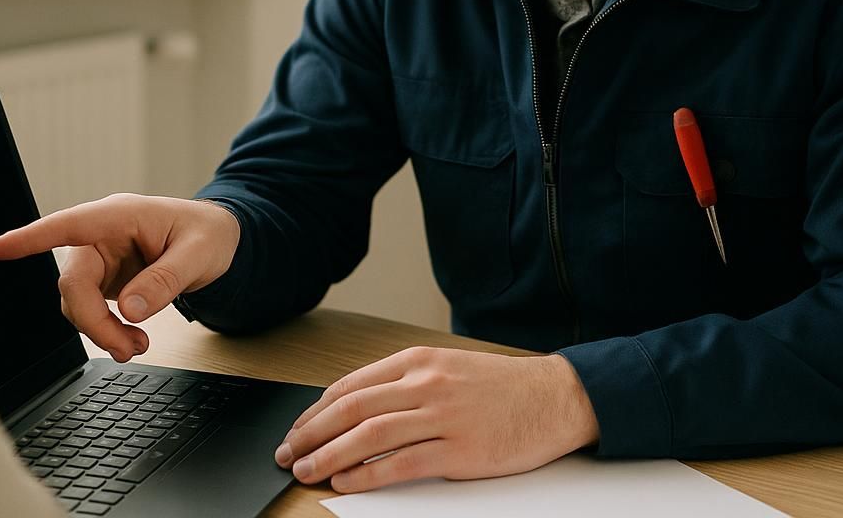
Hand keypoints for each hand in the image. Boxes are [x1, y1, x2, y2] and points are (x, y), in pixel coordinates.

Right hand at [0, 194, 240, 362]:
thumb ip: (166, 279)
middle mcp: (101, 236)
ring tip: (137, 347)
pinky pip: (91, 310)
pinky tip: (133, 339)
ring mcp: (100, 259)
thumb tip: (130, 310)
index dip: (28, 238)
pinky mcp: (105, 281)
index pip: (66, 225)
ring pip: (77, 302)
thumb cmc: (209, 233)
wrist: (221, 241)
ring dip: (101, 331)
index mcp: (119, 215)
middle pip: (72, 281)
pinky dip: (107, 330)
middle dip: (92, 321)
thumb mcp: (200, 252)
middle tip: (126, 348)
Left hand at [274, 347, 598, 492]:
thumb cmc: (501, 387)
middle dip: (311, 432)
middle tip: (287, 451)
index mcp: (418, 361)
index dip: (316, 409)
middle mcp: (426, 384)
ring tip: (305, 469)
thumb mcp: (447, 368)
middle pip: (352, 409)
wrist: (556, 397)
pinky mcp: (460, 450)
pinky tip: (346, 481)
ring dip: (329, 455)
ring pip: (369, 436)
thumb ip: (404, 383)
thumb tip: (353, 407)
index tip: (297, 428)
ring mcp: (443, 417)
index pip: (351, 385)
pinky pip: (402, 464)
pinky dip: (367, 475)